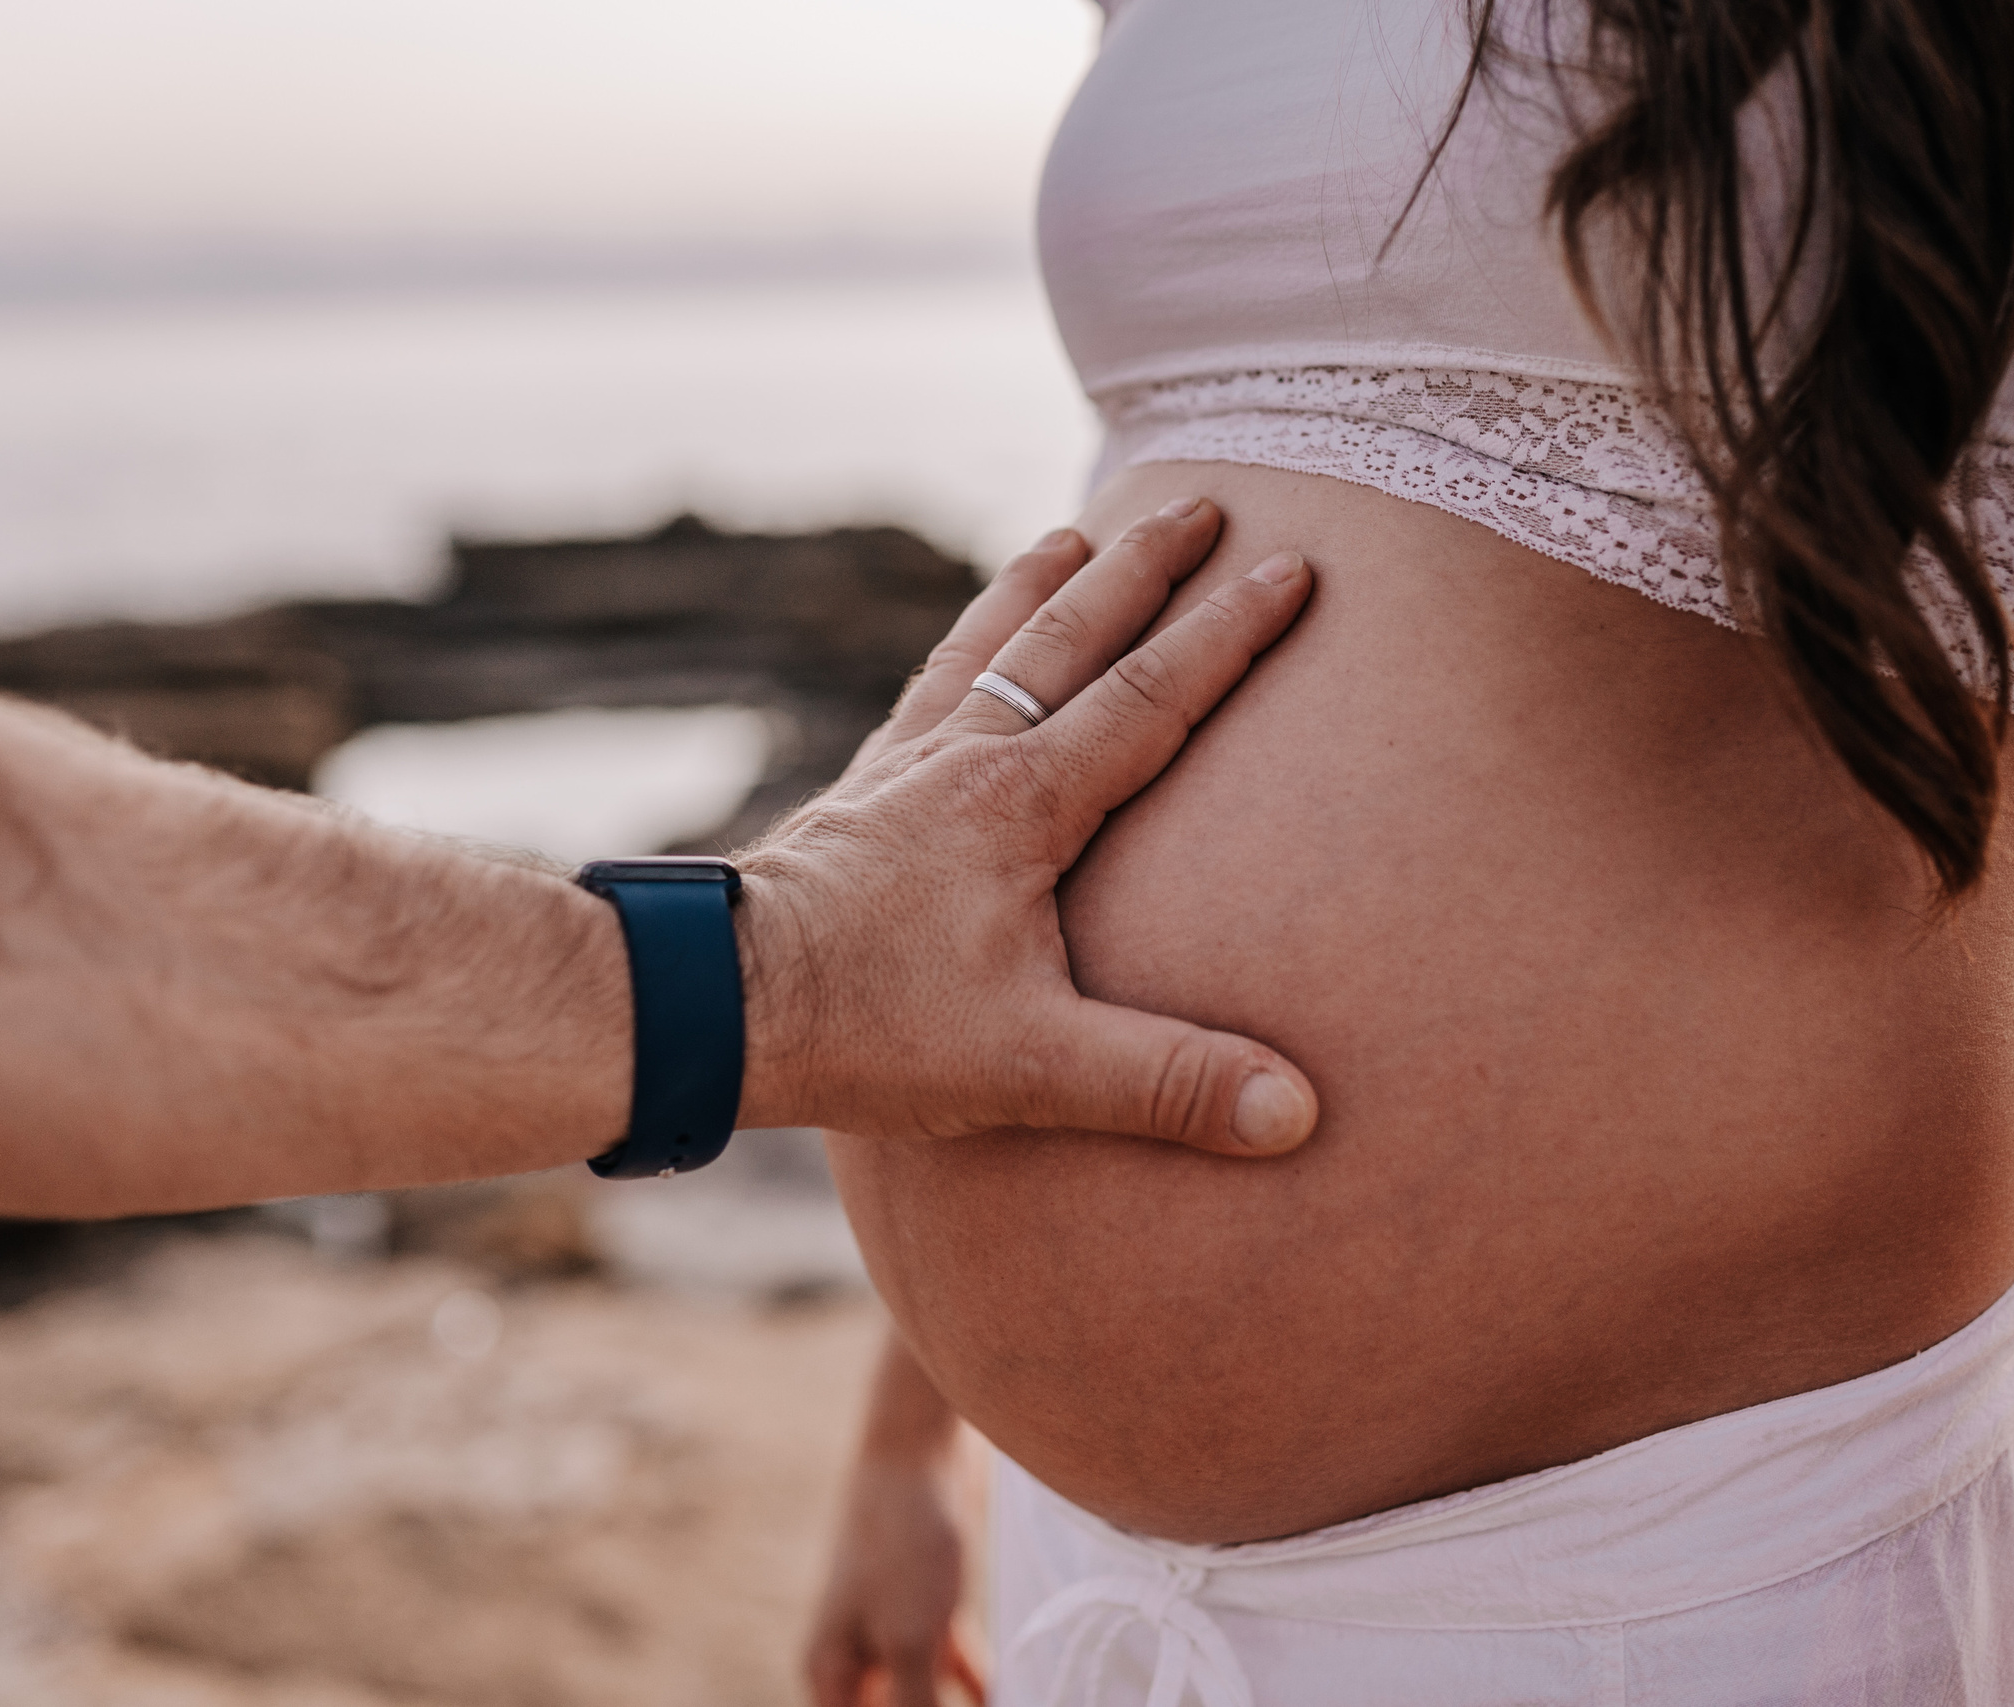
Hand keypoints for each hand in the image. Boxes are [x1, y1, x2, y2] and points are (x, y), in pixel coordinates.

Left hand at [728, 500, 1319, 1154]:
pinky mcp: (859, 794)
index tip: (1289, 566)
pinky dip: (962, 646)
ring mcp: (906, 767)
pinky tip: (965, 649)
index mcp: (1026, 804)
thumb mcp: (1033, 1067)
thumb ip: (1168, 1084)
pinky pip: (926, 690)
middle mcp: (968, 758)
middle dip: (1145, 566)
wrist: (715, 1003)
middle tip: (1200, 501)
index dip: (1230, 632)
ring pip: (989, 644)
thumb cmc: (871, 1030)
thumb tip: (1298, 1115)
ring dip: (1043, 583)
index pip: (1153, 695)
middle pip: (1073, 635)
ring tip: (1077, 533)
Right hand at [807, 1335, 983, 1706]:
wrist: (920, 1445)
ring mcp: (891, 1630)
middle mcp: (854, 1659)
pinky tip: (1009, 1694)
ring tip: (1009, 1705)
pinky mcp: (929, 1606)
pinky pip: (951, 1668)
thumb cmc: (903, 1541)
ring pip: (924, 1700)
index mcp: (831, 1675)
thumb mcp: (909, 1640)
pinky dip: (976, 1688)